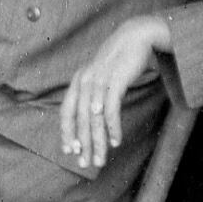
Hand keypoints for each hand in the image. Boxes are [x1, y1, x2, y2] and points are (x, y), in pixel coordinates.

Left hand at [58, 14, 168, 168]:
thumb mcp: (101, 76)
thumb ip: (94, 93)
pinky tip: (115, 141)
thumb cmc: (119, 60)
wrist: (136, 37)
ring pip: (94, 119)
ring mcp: (98, 81)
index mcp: (78, 82)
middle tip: (86, 164)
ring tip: (101, 159)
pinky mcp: (114, 81)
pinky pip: (111, 110)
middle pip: (80, 120)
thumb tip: (92, 116)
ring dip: (97, 142)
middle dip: (83, 145)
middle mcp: (84, 82)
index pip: (66, 112)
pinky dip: (112, 127)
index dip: (67, 132)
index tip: (70, 151)